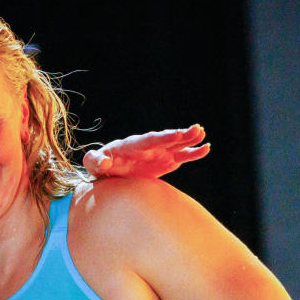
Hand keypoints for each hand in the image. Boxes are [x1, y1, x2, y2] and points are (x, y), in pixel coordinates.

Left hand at [83, 124, 208, 178]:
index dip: (162, 137)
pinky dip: (193, 153)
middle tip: (196, 129)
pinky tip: (205, 149)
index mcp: (133, 145)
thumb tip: (103, 162)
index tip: (175, 133)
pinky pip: (181, 156)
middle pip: (167, 139)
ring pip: (177, 145)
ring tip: (203, 135)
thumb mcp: (94, 162)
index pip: (149, 140)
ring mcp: (159, 152)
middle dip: (180, 135)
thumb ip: (95, 160)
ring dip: (190, 140)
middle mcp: (149, 146)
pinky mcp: (166, 160)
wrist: (110, 169)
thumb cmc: (100, 164)